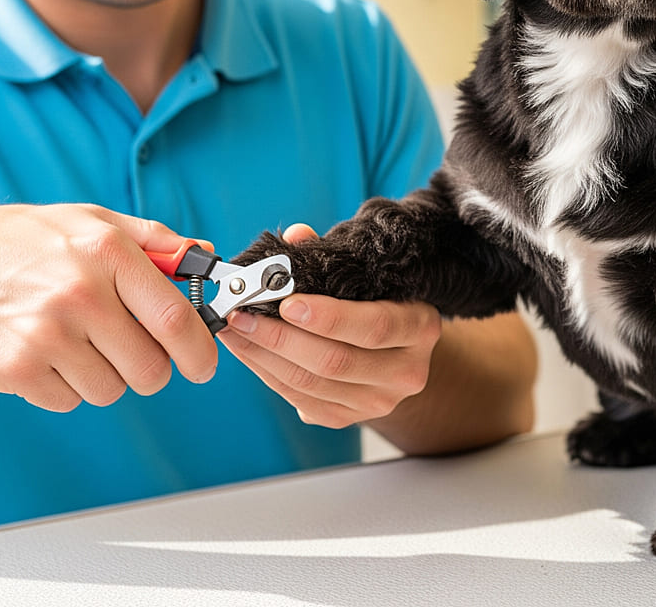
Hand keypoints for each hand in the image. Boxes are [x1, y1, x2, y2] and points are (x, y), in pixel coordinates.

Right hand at [0, 204, 217, 411]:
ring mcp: (45, 336)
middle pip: (148, 368)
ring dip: (107, 375)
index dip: (198, 350)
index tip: (203, 363)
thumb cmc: (27, 238)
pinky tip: (51, 351)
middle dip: (152, 367)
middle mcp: (80, 296)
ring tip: (82, 340)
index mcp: (109, 255)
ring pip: (110, 390)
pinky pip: (68, 400)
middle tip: (135, 349)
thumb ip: (156, 240)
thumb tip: (204, 255)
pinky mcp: (14, 369)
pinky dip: (67, 385)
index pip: (173, 320)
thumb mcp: (95, 221)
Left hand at [218, 223, 441, 427]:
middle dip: (281, 337)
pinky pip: (301, 401)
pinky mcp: (349, 418)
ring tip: (235, 331)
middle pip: (336, 361)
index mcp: (420, 327)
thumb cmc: (382, 301)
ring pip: (312, 385)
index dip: (329, 318)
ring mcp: (379, 401)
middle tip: (243, 314)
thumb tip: (296, 237)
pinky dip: (269, 375)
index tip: (287, 303)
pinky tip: (249, 352)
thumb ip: (335, 257)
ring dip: (265, 356)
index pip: (375, 327)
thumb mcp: (372, 276)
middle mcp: (406, 372)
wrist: (399, 352)